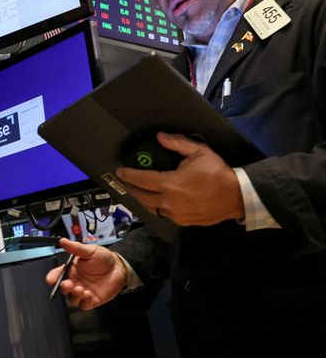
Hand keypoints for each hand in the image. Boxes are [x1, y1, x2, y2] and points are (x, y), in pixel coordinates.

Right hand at [45, 237, 126, 309]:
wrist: (119, 267)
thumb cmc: (103, 258)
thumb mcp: (89, 251)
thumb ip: (75, 248)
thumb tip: (63, 241)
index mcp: (71, 270)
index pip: (57, 276)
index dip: (52, 278)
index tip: (51, 279)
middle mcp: (75, 282)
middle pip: (63, 289)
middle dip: (63, 288)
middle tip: (68, 284)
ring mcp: (83, 291)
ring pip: (72, 299)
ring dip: (74, 295)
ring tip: (80, 289)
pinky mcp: (92, 300)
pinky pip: (84, 305)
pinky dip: (84, 301)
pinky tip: (88, 294)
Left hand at [116, 132, 244, 225]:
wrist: (237, 196)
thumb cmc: (218, 173)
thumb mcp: (199, 151)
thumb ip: (177, 143)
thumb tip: (159, 136)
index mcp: (170, 184)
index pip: (141, 180)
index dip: (128, 175)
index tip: (120, 171)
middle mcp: (169, 202)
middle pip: (141, 196)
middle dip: (132, 188)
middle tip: (127, 181)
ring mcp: (175, 214)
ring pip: (151, 208)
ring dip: (142, 199)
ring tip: (139, 191)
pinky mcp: (183, 221)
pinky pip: (163, 214)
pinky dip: (157, 207)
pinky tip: (156, 201)